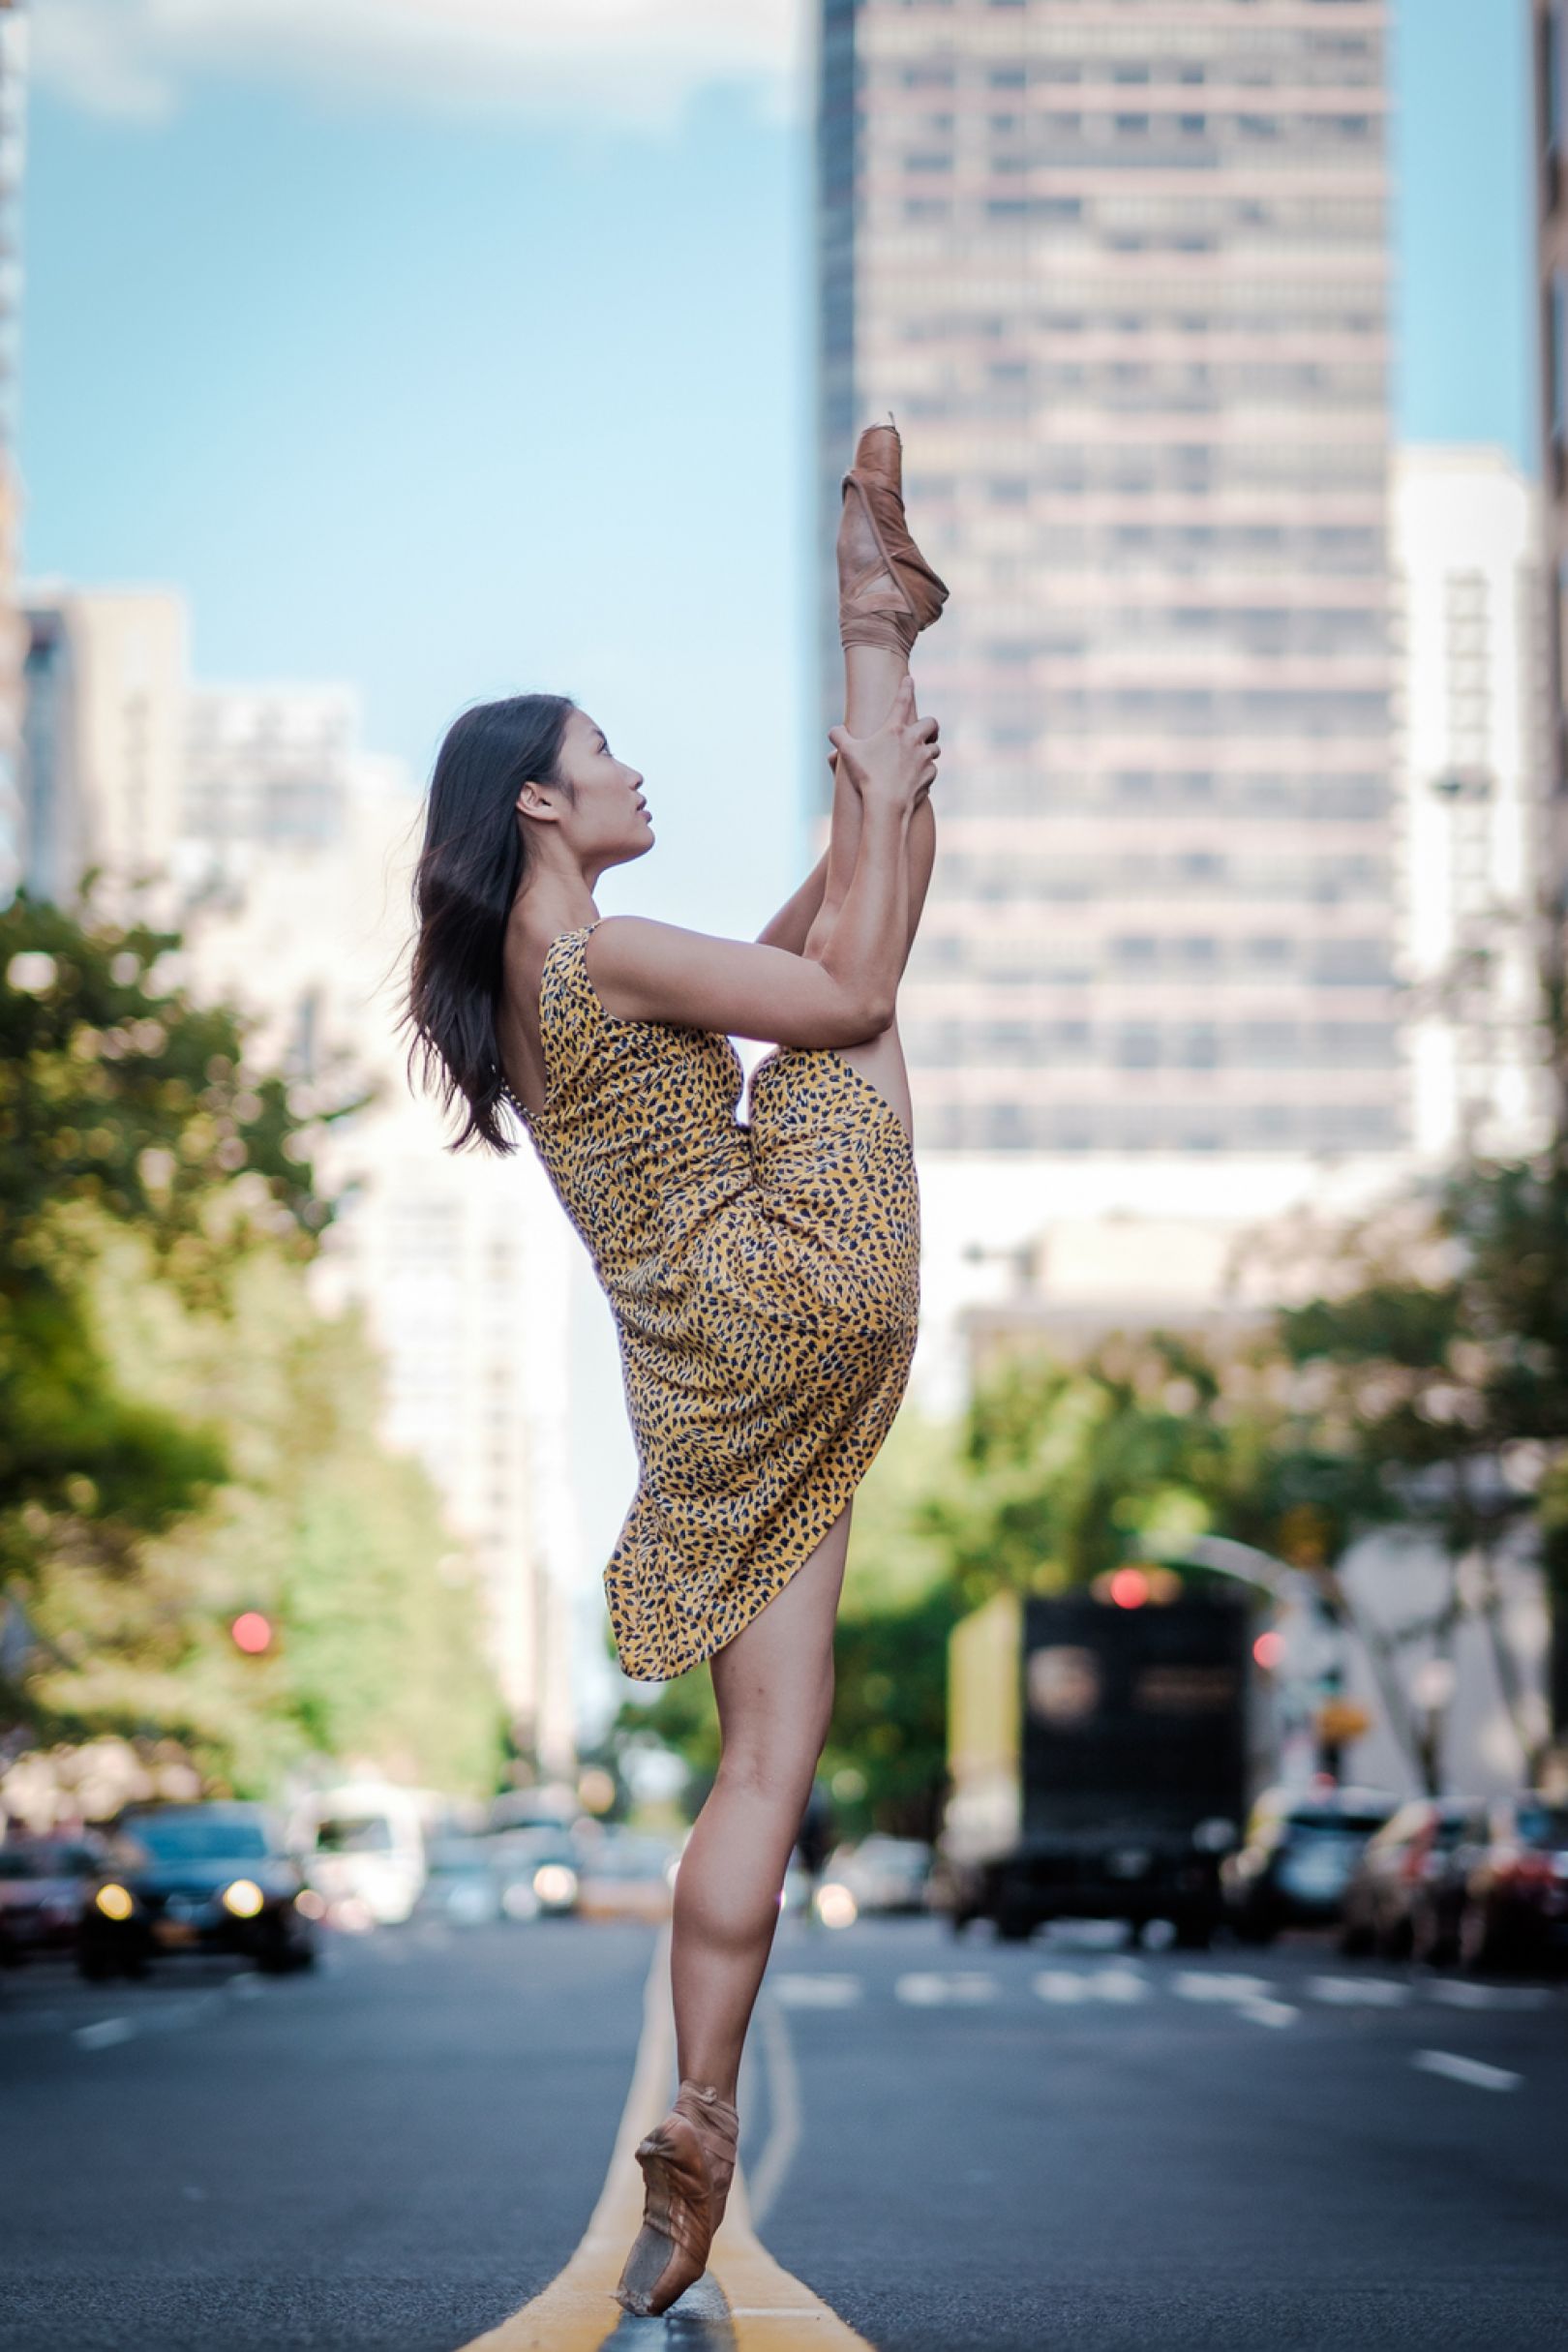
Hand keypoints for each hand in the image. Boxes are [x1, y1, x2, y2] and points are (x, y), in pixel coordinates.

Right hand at [827, 677, 939, 810]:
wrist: (887, 804)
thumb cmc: (866, 776)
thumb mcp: (848, 754)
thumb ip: (839, 738)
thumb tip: (834, 730)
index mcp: (895, 729)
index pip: (902, 701)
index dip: (906, 688)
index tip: (909, 680)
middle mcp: (914, 740)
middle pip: (931, 723)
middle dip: (930, 726)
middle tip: (926, 731)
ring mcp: (924, 758)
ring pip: (934, 748)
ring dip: (928, 750)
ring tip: (918, 757)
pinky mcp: (930, 775)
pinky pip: (931, 770)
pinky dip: (925, 773)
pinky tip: (915, 778)